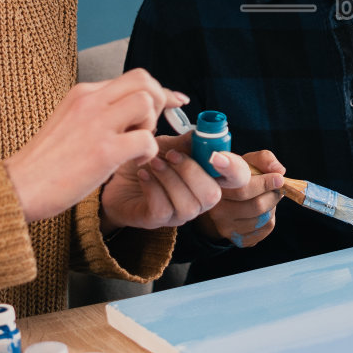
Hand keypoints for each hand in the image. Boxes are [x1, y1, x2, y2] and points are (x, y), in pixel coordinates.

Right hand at [4, 68, 181, 222]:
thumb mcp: (69, 123)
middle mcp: (90, 101)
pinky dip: (149, 152)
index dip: (159, 91)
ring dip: (151, 126)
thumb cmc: (45, 163)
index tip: (173, 102)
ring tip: (136, 145)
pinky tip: (135, 163)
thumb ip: (98, 113)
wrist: (17, 187)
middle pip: (145, 80)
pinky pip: (146, 140)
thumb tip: (132, 111)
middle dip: (159, 101)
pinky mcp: (103, 151)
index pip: (133, 78)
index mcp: (83, 94)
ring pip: (147, 103)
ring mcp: (96, 125)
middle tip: (149, 128)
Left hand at [100, 131, 255, 230]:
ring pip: (188, 205)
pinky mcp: (156, 221)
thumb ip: (189, 140)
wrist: (115, 178)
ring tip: (153, 162)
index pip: (237, 178)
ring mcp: (179, 214)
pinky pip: (163, 209)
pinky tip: (143, 174)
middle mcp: (199, 200)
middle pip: (213, 195)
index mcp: (209, 177)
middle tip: (171, 154)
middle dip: (192, 171)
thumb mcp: (168, 144)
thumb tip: (204, 131)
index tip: (215, 155)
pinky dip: (153, 187)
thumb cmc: (147, 160)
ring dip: (170, 178)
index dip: (233, 167)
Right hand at [198, 149, 286, 247]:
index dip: (264, 183)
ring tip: (265, 196)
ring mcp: (225, 226)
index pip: (242, 189)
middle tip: (277, 185)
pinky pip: (265, 229)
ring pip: (263, 218)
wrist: (228, 200)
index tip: (279, 178)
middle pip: (257, 205)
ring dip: (272, 205)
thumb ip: (264, 159)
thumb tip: (279, 170)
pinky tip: (261, 210)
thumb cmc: (241, 176)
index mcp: (216, 186)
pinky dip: (270, 217)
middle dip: (273, 194)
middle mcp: (216, 208)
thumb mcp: (248, 161)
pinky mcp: (237, 239)